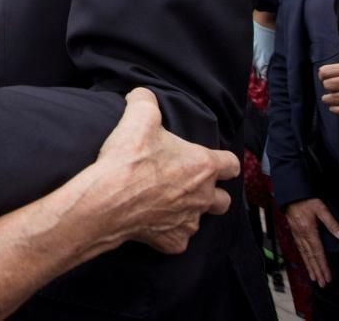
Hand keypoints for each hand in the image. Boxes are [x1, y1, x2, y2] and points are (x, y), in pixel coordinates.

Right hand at [89, 88, 238, 254]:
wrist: (106, 200)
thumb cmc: (128, 160)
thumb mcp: (138, 117)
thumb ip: (145, 101)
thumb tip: (141, 96)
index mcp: (202, 165)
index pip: (231, 164)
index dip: (222, 161)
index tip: (208, 160)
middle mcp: (203, 196)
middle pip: (224, 200)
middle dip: (211, 193)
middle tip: (187, 184)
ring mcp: (188, 221)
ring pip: (200, 220)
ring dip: (190, 213)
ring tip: (168, 203)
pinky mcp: (172, 242)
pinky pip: (177, 240)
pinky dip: (168, 233)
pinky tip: (152, 222)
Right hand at [284, 197, 338, 286]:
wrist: (291, 193)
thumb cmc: (306, 199)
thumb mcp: (321, 208)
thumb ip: (332, 223)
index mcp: (308, 231)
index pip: (318, 252)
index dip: (323, 266)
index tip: (327, 277)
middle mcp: (301, 235)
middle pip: (310, 256)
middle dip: (316, 270)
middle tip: (322, 283)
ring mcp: (297, 234)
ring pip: (304, 254)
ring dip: (310, 266)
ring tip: (314, 277)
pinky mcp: (294, 231)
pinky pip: (299, 248)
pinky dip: (303, 257)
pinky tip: (306, 261)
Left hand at [319, 62, 338, 114]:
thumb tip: (329, 66)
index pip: (325, 72)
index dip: (324, 74)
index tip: (323, 76)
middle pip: (329, 84)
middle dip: (328, 85)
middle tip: (329, 86)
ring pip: (335, 97)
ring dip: (328, 99)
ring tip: (326, 98)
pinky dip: (336, 109)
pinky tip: (333, 108)